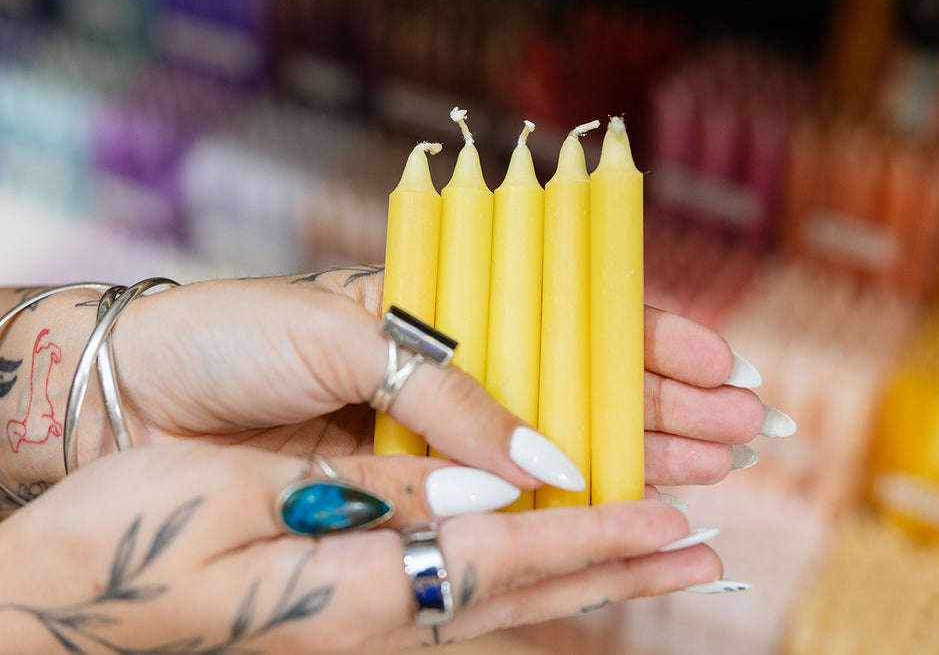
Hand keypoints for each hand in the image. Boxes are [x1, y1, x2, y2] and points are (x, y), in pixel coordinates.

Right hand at [0, 442, 722, 652]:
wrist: (51, 604)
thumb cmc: (126, 538)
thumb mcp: (246, 494)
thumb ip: (379, 493)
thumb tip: (494, 488)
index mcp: (356, 589)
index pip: (507, 559)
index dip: (595, 535)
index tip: (673, 521)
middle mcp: (374, 620)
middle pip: (524, 593)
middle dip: (618, 567)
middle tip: (701, 551)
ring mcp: (361, 624)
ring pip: (503, 601)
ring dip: (587, 576)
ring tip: (656, 562)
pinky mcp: (345, 611)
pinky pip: (460, 597)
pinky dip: (525, 580)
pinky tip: (548, 572)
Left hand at [1, 266, 792, 495]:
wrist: (136, 398)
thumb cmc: (231, 340)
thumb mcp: (340, 337)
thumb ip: (447, 394)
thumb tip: (545, 458)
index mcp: (439, 316)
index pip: (565, 322)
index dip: (645, 342)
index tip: (718, 364)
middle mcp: (450, 379)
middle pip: (581, 391)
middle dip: (667, 410)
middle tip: (747, 433)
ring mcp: (436, 441)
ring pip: (559, 452)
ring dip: (640, 460)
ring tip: (717, 473)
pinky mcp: (407, 495)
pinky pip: (501, 504)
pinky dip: (562, 512)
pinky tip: (622, 515)